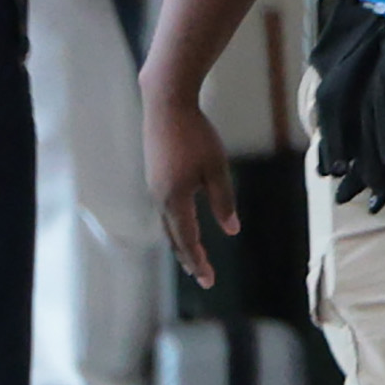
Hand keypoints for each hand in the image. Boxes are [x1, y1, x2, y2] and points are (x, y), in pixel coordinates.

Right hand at [144, 84, 236, 284]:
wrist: (166, 105)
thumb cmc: (196, 135)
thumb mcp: (217, 169)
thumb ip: (223, 201)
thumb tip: (230, 230)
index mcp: (175, 199)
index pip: (187, 240)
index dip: (198, 261)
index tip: (208, 280)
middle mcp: (160, 197)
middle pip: (174, 236)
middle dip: (188, 258)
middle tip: (201, 277)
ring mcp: (154, 186)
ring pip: (166, 223)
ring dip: (179, 242)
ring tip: (190, 256)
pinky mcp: (154, 175)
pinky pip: (164, 208)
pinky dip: (174, 223)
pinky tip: (181, 223)